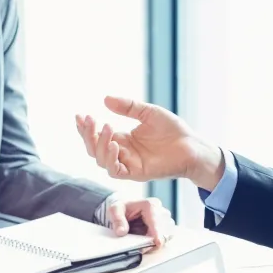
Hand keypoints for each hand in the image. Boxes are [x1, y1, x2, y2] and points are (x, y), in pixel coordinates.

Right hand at [75, 96, 224, 189]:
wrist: (192, 146)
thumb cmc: (173, 131)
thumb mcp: (148, 112)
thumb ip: (128, 107)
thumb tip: (106, 99)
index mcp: (123, 140)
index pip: (97, 136)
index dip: (86, 128)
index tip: (80, 115)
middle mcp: (122, 153)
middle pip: (94, 149)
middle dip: (88, 135)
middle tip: (89, 119)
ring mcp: (128, 164)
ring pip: (101, 160)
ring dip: (98, 144)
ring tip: (105, 127)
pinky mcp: (136, 173)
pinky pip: (115, 171)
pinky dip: (110, 159)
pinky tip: (113, 144)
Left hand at [102, 197, 173, 247]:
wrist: (125, 207)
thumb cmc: (121, 207)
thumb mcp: (114, 210)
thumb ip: (118, 220)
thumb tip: (122, 232)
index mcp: (150, 205)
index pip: (156, 222)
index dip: (157, 234)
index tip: (157, 244)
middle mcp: (161, 211)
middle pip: (165, 230)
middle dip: (155, 241)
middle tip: (142, 249)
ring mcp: (165, 219)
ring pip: (168, 234)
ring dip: (157, 242)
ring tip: (144, 245)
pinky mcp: (165, 227)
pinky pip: (167, 238)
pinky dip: (158, 242)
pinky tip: (148, 243)